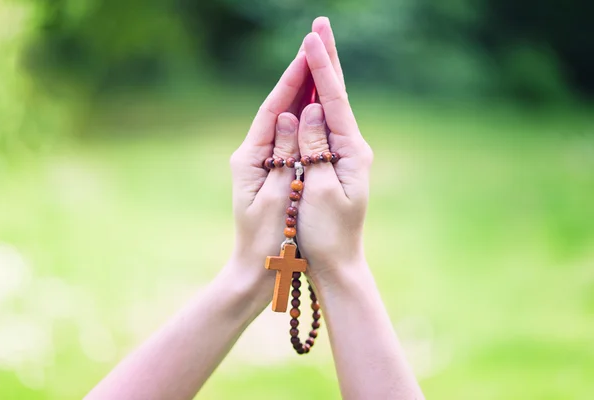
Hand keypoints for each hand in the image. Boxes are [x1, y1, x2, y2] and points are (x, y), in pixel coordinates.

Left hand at [226, 40, 313, 299]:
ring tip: (319, 67)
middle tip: (314, 46)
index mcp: (249, 159)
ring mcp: (262, 165)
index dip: (291, 81)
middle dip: (297, 79)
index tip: (307, 52)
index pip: (273, 110)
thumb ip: (287, 155)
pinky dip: (305, 122)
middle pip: (278, 109)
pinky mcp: (272, 176)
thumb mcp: (279, 198)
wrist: (257, 271)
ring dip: (302, 96)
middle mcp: (253, 156)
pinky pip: (290, 141)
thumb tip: (297, 116)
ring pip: (285, 123)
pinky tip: (317, 107)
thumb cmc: (269, 242)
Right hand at [295, 19, 373, 280]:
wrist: (337, 265)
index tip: (311, 37)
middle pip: (338, 95)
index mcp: (352, 152)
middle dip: (327, 59)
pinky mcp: (334, 166)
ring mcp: (345, 157)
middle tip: (321, 25)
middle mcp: (353, 149)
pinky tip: (314, 89)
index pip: (335, 100)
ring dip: (323, 75)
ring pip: (332, 107)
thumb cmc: (326, 235)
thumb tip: (310, 109)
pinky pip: (325, 125)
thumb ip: (315, 147)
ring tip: (317, 46)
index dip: (321, 68)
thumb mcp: (319, 190)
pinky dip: (318, 101)